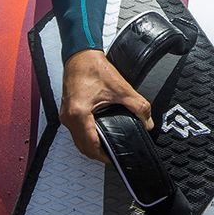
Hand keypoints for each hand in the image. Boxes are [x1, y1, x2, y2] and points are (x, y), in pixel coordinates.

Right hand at [60, 48, 152, 162]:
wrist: (81, 55)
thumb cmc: (94, 68)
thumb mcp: (121, 88)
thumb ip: (138, 106)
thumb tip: (148, 123)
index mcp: (79, 113)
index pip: (90, 144)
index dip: (104, 155)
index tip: (115, 158)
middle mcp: (69, 117)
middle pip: (83, 147)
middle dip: (98, 154)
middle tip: (113, 156)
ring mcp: (65, 115)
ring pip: (78, 141)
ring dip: (91, 147)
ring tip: (108, 148)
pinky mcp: (67, 112)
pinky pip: (76, 132)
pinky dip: (86, 137)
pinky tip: (99, 135)